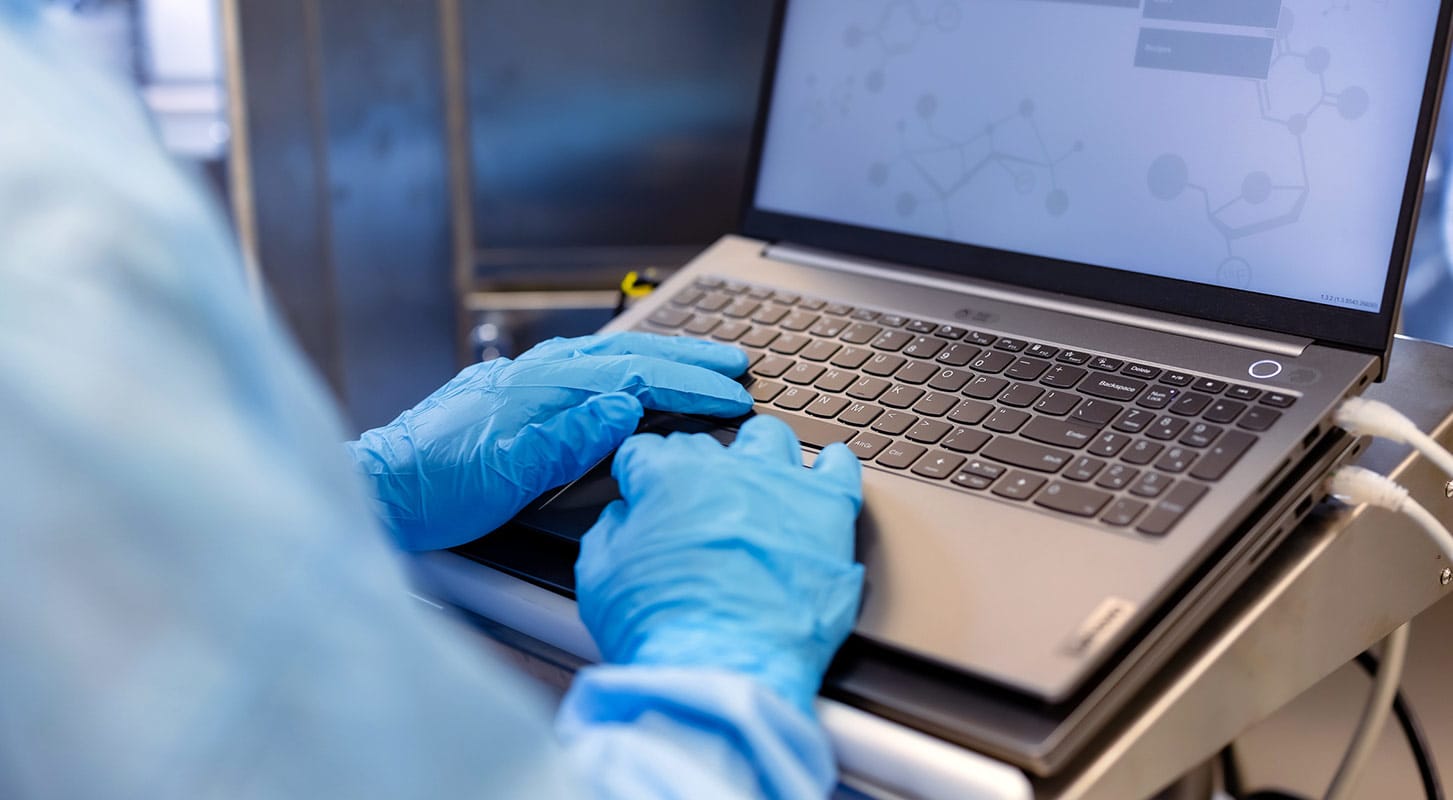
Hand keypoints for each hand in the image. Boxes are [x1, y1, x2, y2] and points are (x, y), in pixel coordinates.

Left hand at [347, 332, 752, 550]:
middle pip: (627, 354)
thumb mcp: (506, 473)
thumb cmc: (434, 488)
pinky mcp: (513, 392)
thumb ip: (570, 438)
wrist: (377, 488)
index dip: (689, 385)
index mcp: (540, 388)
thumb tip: (626, 406)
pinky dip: (623, 364)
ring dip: (659, 355)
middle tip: (736, 363)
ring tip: (699, 361)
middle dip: (687, 357)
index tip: (732, 394)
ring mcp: (523, 378)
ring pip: (608, 355)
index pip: (634, 376)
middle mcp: (534, 373)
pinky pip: (583, 365)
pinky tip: (630, 373)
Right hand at [575, 416, 864, 714]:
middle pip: (708, 446)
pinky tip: (824, 473)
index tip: (641, 488)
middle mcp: (728, 468)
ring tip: (756, 480)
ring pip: (771, 440)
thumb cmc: (664, 630)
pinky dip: (832, 465)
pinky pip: (840, 468)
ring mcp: (783, 486)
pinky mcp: (830, 514)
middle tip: (693, 507)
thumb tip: (623, 517)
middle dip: (694, 470)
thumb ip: (610, 531)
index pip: (647, 451)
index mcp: (668, 476)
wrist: (727, 669)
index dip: (639, 473)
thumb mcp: (599, 578)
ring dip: (758, 454)